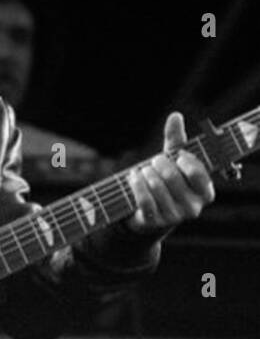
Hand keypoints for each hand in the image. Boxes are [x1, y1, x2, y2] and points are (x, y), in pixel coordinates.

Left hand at [124, 112, 215, 234]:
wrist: (147, 214)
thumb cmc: (164, 182)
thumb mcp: (173, 162)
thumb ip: (176, 140)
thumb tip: (175, 116)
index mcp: (205, 192)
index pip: (197, 172)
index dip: (183, 160)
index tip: (176, 155)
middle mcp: (193, 208)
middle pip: (172, 176)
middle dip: (158, 164)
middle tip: (154, 162)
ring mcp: (174, 217)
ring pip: (156, 186)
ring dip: (144, 173)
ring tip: (142, 171)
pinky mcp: (154, 222)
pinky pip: (143, 199)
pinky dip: (135, 184)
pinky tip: (132, 178)